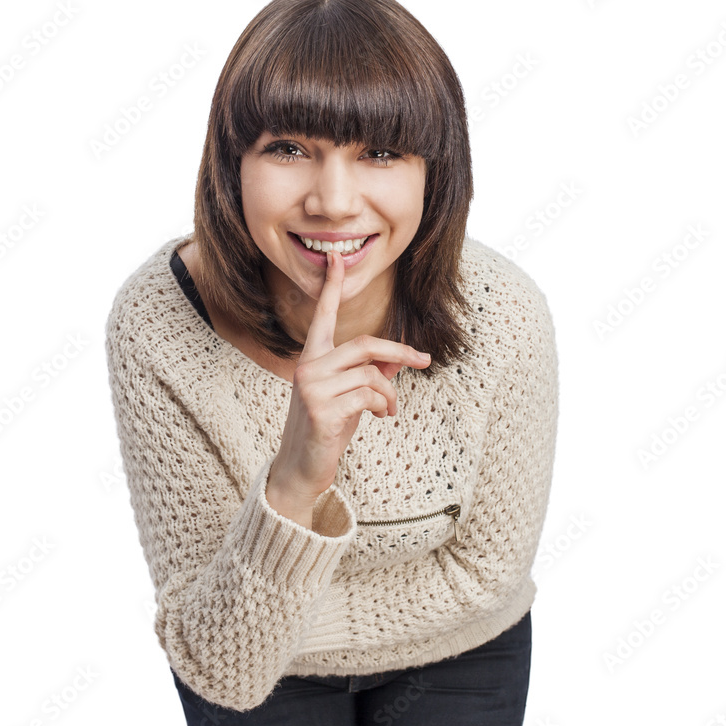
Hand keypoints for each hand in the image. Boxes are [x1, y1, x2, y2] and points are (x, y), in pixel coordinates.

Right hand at [268, 247, 431, 504]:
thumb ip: (371, 372)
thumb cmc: (326, 428)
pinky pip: (369, 396)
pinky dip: (383, 406)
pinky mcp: (321, 410)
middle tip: (424, 361)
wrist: (302, 467)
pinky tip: (379, 417)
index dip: (332, 286)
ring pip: (372, 374)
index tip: (336, 258)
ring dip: (390, 394)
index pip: (323, 315)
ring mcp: (312, 388)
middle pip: (365, 344)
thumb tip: (400, 359)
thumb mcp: (351, 395)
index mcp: (312, 357)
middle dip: (400, 353)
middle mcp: (308, 366)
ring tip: (388, 410)